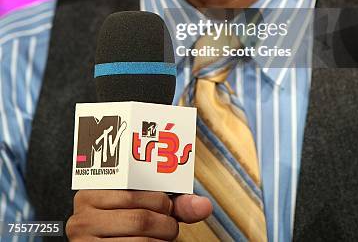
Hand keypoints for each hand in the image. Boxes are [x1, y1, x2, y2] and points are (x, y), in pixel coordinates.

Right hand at [66, 189, 211, 239]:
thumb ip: (173, 204)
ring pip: (141, 241)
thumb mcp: (143, 206)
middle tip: (169, 226)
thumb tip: (204, 206)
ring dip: (161, 241)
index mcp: (91, 193)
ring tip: (161, 237)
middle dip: (165, 224)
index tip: (167, 206)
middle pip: (141, 218)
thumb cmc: (124, 223)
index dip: (159, 201)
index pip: (134, 193)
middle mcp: (81, 218)